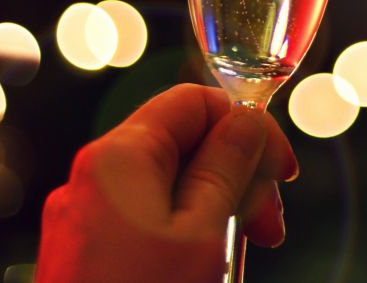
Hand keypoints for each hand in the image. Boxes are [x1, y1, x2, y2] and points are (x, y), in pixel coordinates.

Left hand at [36, 84, 298, 282]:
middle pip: (182, 145)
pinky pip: (145, 224)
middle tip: (268, 229)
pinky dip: (184, 238)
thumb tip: (246, 117)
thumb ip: (229, 165)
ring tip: (239, 259)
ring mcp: (85, 219)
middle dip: (235, 177)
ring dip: (215, 212)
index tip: (281, 172)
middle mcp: (93, 178)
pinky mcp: (85, 256)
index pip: (193, 101)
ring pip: (168, 189)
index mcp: (118, 157)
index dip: (246, 125)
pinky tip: (206, 273)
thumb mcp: (204, 232)